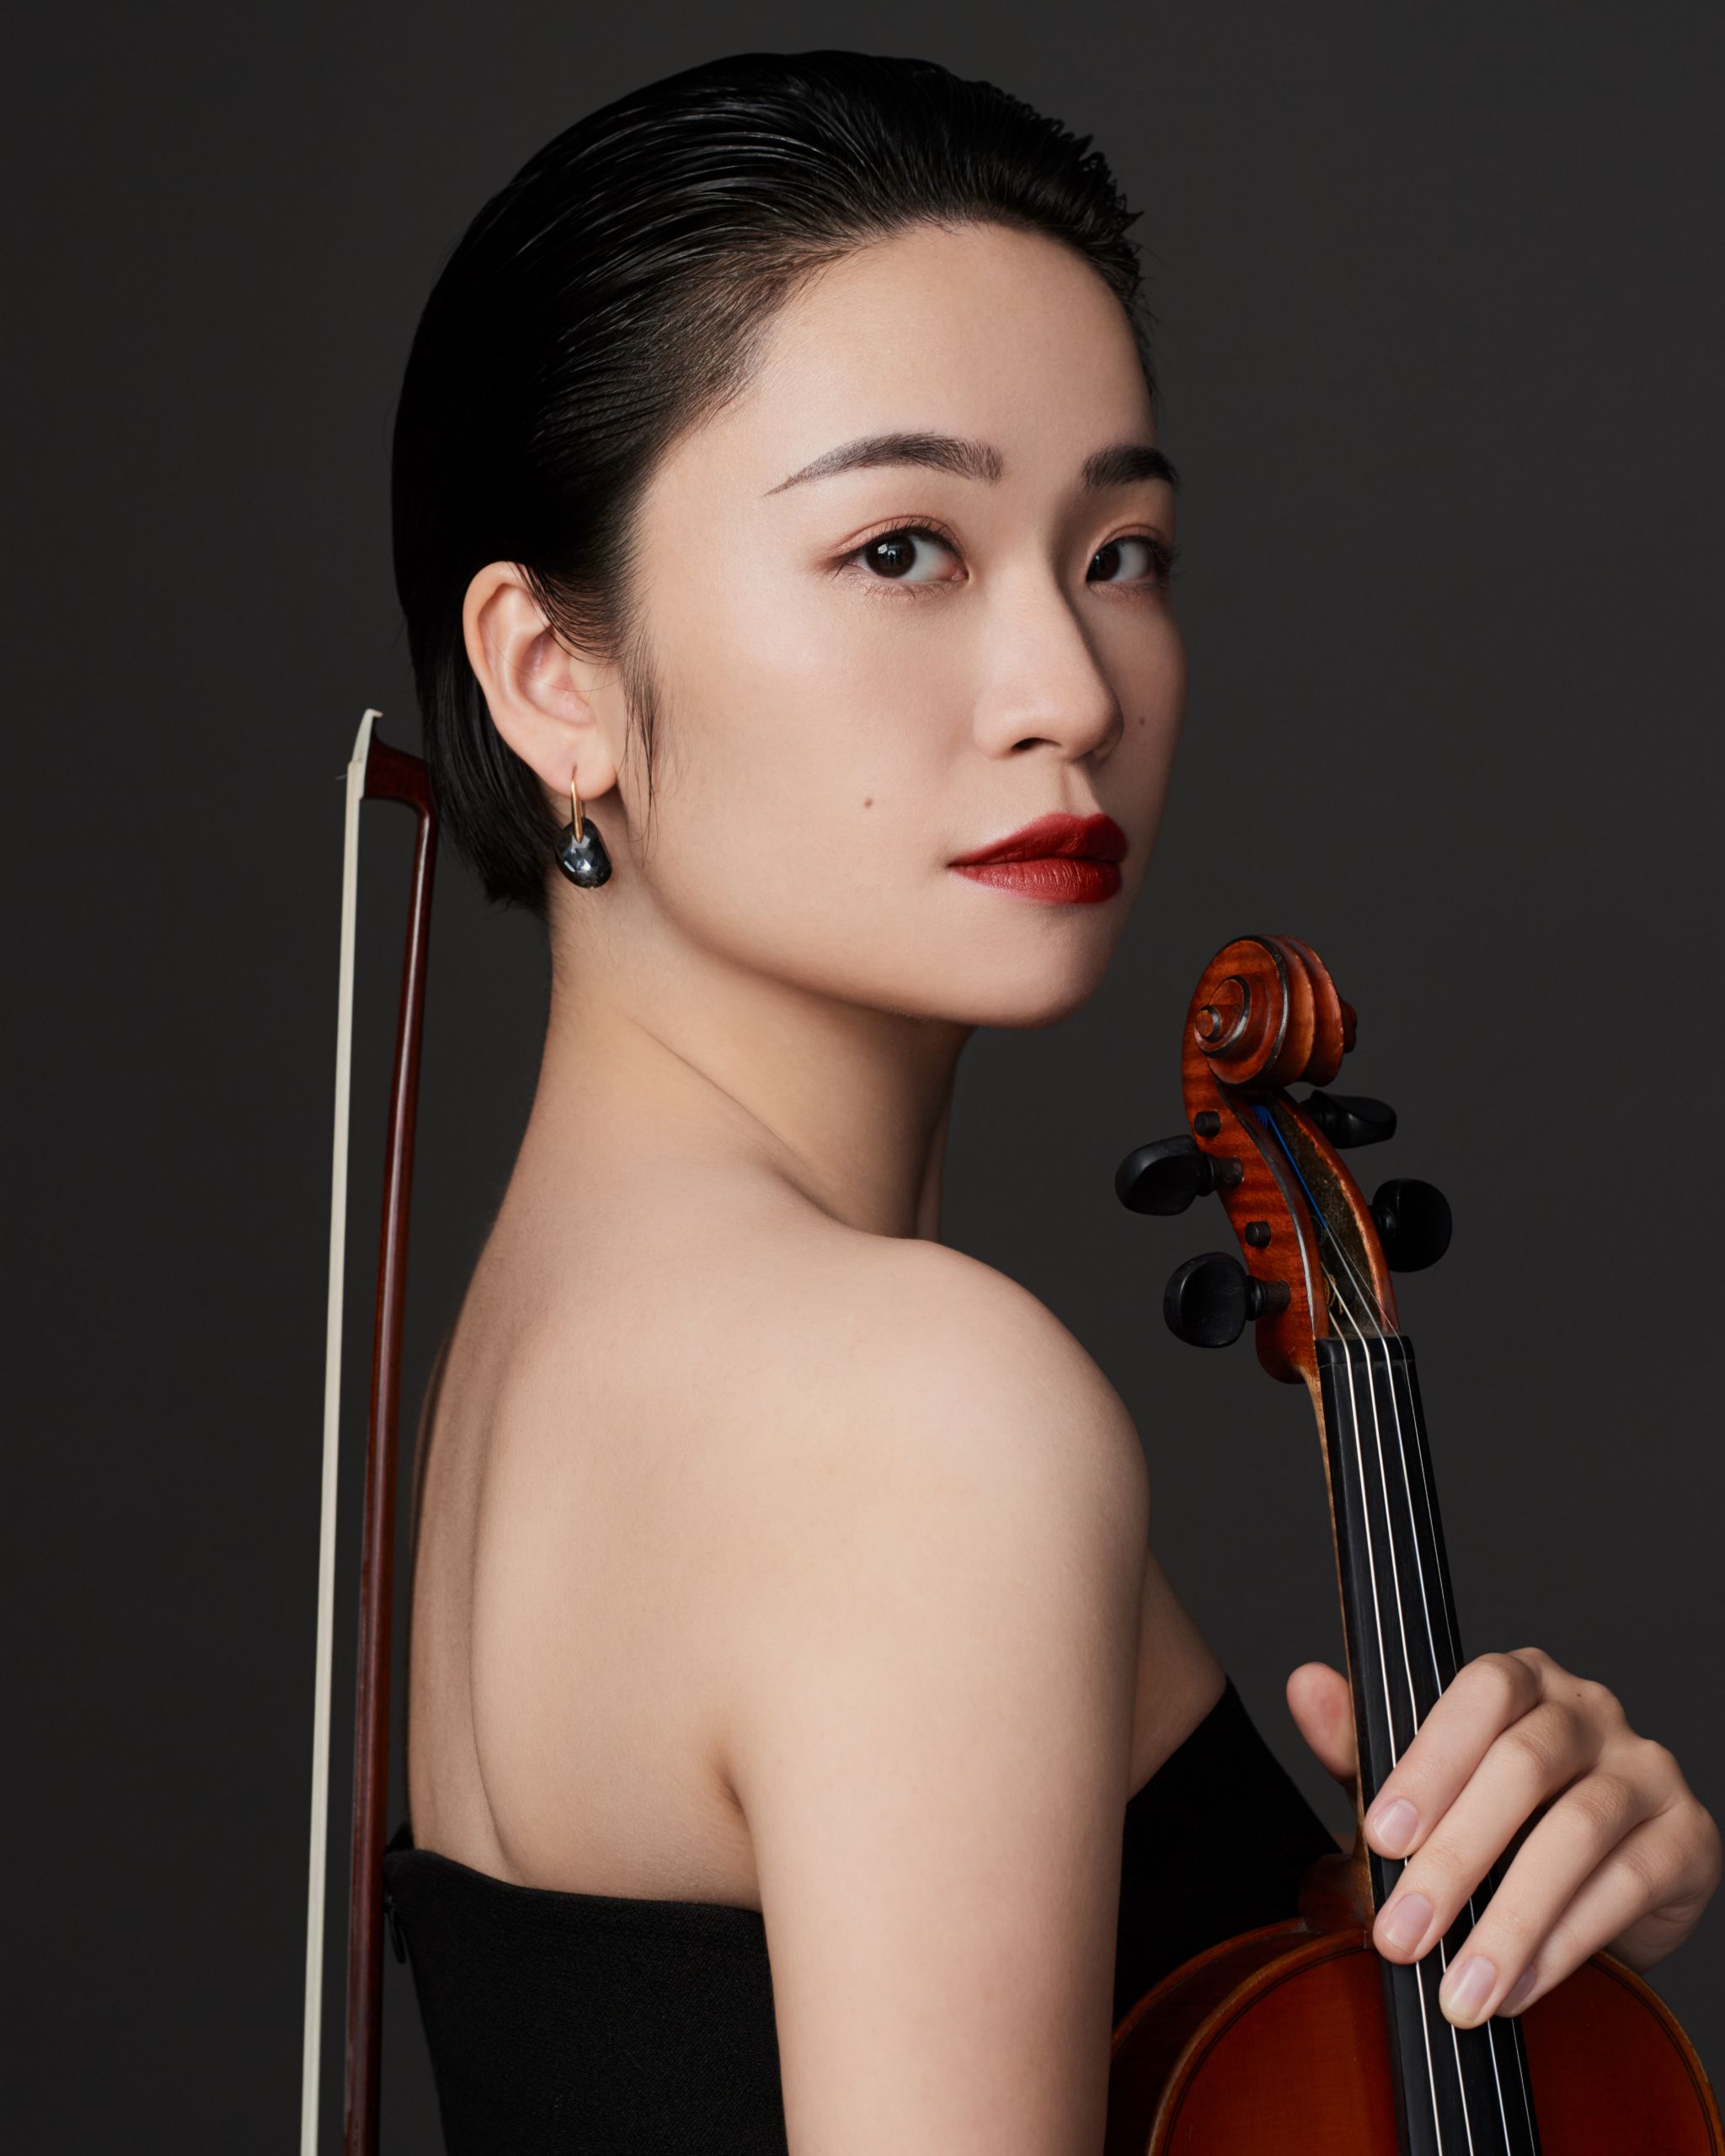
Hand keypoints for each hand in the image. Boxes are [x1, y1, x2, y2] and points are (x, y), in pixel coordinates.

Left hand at [1287, 1649, 1720, 2028]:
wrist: (1594, 1885)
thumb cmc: (1491, 1818)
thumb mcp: (1420, 1784)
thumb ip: (1361, 1741)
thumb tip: (1304, 1685)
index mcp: (1523, 1679)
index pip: (1481, 1691)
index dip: (1430, 1762)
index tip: (1379, 1839)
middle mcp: (1591, 1709)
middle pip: (1525, 1765)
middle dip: (1455, 1857)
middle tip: (1400, 1936)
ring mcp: (1646, 1770)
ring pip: (1576, 1833)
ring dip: (1509, 1921)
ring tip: (1457, 1989)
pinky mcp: (1688, 1839)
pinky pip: (1626, 1886)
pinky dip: (1564, 1945)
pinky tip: (1518, 1989)